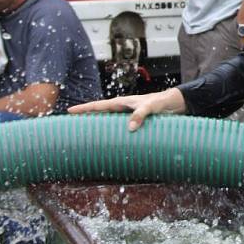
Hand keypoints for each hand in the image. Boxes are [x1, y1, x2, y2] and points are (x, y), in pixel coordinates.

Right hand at [68, 87, 185, 131]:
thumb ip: (141, 114)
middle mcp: (121, 108)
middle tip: (70, 126)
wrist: (173, 103)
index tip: (69, 111)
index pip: (98, 105)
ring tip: (84, 136)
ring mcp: (126, 115)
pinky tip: (107, 142)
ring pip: (106, 121)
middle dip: (85, 118)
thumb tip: (130, 128)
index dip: (83, 109)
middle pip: (98, 114)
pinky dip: (110, 133)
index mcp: (121, 102)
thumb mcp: (151, 107)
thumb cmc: (162, 102)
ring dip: (96, 127)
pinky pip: (117, 128)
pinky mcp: (133, 121)